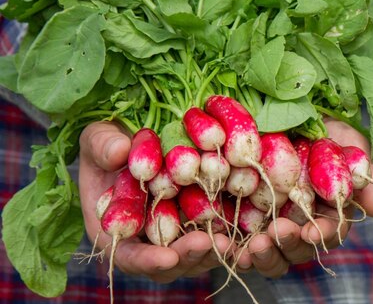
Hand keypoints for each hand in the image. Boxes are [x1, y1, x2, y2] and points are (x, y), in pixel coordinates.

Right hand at [78, 121, 229, 282]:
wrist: (136, 137)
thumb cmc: (108, 142)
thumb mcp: (98, 138)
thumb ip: (102, 146)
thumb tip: (119, 151)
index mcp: (116, 229)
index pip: (129, 256)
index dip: (146, 260)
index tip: (166, 257)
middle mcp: (148, 238)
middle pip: (169, 263)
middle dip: (187, 256)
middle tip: (206, 243)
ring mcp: (177, 232)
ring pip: (196, 254)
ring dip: (212, 251)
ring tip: (229, 242)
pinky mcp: (201, 218)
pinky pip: (216, 233)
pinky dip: (229, 233)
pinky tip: (246, 228)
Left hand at [235, 119, 372, 277]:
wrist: (279, 110)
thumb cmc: (320, 128)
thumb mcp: (345, 142)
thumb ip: (362, 171)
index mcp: (327, 211)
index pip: (329, 232)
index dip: (322, 234)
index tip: (312, 231)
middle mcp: (299, 225)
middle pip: (297, 251)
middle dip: (288, 245)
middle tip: (277, 232)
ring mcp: (269, 226)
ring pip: (268, 255)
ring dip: (261, 256)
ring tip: (250, 247)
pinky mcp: (239, 222)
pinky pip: (235, 246)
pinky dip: (230, 250)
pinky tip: (222, 244)